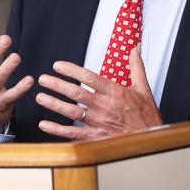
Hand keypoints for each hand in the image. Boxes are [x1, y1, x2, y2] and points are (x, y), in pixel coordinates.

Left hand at [35, 47, 161, 139]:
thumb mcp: (144, 88)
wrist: (150, 141)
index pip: (89, 77)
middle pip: (76, 93)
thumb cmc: (146, 116)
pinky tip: (44, 124)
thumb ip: (136, 67)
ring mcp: (98, 122)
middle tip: (43, 79)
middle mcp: (104, 106)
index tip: (57, 65)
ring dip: (53, 104)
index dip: (71, 70)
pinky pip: (72, 133)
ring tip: (40, 97)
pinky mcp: (95, 137)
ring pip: (71, 112)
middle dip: (57, 85)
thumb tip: (135, 48)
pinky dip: (57, 129)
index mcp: (114, 92)